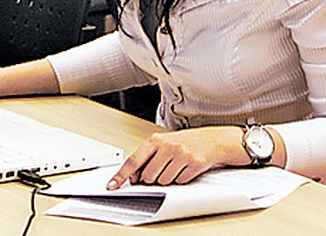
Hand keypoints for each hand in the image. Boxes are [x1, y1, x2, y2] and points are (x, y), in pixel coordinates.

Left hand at [108, 126, 248, 187]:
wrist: (213, 140)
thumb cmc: (185, 142)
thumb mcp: (163, 144)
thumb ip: (147, 157)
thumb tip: (133, 176)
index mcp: (155, 140)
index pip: (133, 161)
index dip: (121, 175)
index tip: (113, 184)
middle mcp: (167, 146)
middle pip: (148, 176)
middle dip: (152, 178)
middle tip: (162, 169)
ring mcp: (181, 155)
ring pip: (163, 181)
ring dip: (167, 179)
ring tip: (175, 167)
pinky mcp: (194, 165)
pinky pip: (180, 182)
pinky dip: (181, 179)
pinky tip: (185, 169)